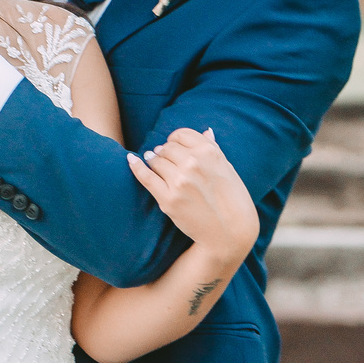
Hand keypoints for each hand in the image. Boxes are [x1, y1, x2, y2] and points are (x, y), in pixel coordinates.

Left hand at [127, 128, 258, 260]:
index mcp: (209, 152)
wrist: (230, 232)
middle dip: (165, 153)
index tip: (175, 148)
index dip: (175, 140)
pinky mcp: (168, 199)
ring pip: (155, 160)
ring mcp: (179, 181)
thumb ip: (213, 148)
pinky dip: (136, 166)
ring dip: (155, 163)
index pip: (181, 135)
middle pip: (166, 148)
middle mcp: (193, 163)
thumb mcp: (228, 169)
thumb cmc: (232, 199)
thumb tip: (206, 130)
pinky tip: (131, 160)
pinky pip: (146, 177)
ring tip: (161, 169)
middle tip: (168, 162)